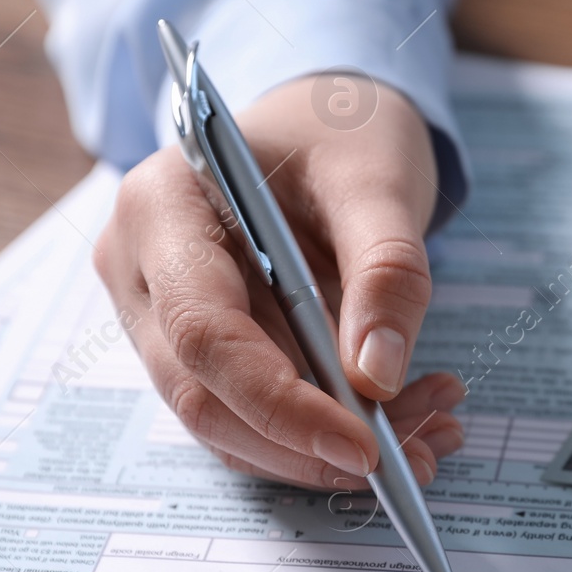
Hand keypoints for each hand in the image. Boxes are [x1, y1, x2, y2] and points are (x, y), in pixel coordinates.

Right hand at [95, 73, 464, 489]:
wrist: (325, 120)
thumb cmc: (342, 129)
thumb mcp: (380, 181)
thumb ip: (385, 272)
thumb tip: (379, 379)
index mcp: (161, 204)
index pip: (204, 333)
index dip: (280, 404)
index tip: (364, 447)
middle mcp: (140, 266)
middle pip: (205, 394)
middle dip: (311, 441)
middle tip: (419, 451)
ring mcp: (158, 312)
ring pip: (229, 420)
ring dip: (326, 447)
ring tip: (432, 430)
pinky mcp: (198, 346)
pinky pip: (252, 411)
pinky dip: (326, 430)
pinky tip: (405, 419)